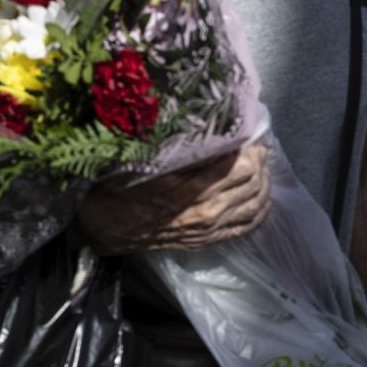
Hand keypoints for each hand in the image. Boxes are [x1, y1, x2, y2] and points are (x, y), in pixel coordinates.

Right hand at [76, 141, 269, 253]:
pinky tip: (259, 197)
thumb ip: (179, 146)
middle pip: (254, 184)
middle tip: (256, 146)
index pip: (242, 166)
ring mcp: (208, 230)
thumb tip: (209, 125)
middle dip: (261, 162)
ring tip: (260, 167)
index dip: (252, 147)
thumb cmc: (118, 186)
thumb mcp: (144, 159)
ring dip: (264, 184)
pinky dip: (259, 210)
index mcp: (190, 189)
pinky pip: (245, 227)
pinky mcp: (206, 241)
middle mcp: (205, 212)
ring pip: (255, 206)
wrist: (103, 227)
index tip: (249, 132)